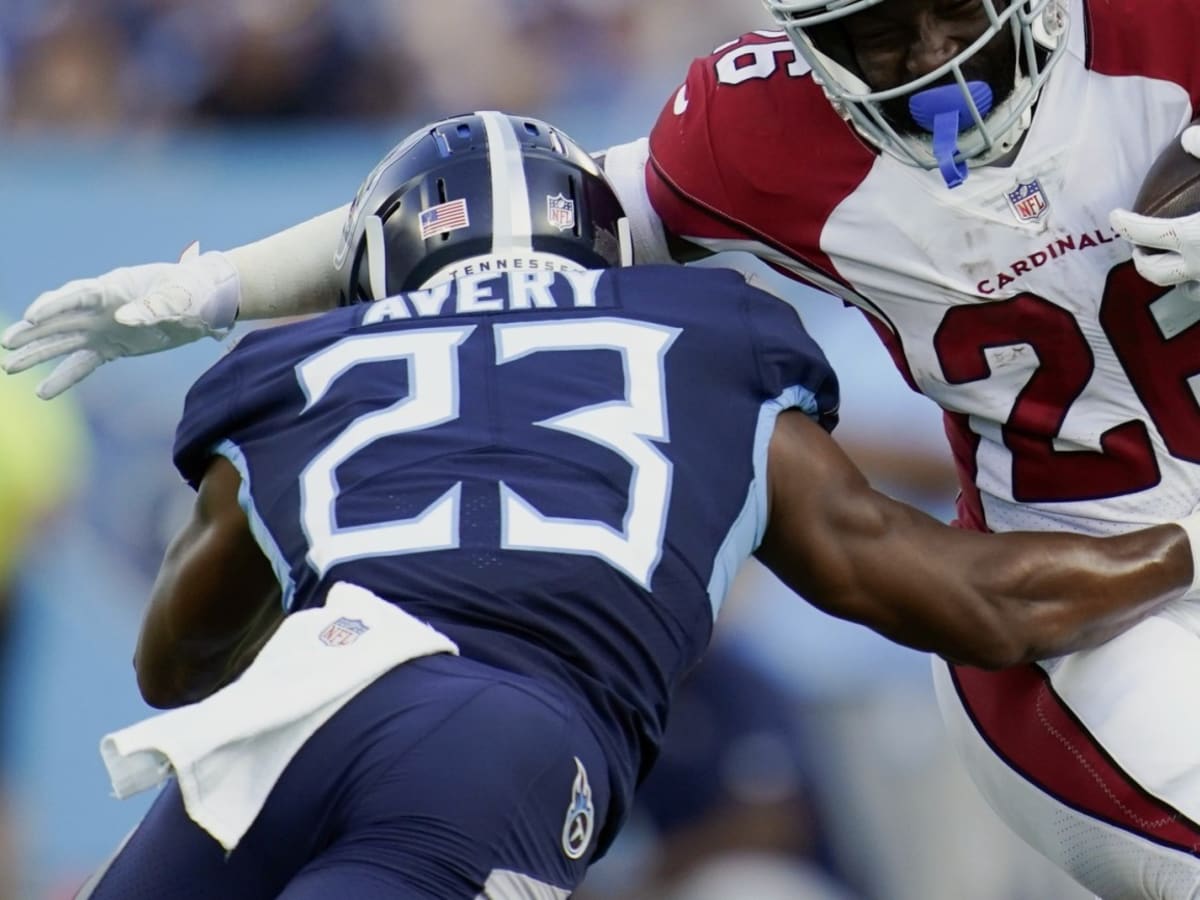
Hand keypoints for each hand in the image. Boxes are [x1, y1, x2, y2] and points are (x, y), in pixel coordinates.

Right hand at [1, 245, 239, 398]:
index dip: (53, 305)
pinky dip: (64, 376)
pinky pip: (83, 364)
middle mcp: (102, 307)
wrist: (208, 302)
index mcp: (114, 287)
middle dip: (33, 331)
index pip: (76, 295)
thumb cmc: (193, 291)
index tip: (31, 317)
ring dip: (37, 353)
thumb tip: (124, 318)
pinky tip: (43, 392)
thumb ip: (153, 307)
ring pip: (64, 341)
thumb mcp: (178, 297)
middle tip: (8, 343)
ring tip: (9, 368)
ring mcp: (104, 328)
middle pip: (60, 319)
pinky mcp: (112, 347)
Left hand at [1110, 125, 1199, 290]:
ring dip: (1168, 271)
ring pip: (1180, 284)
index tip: (1113, 216)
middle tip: (1136, 245)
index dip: (1124, 224)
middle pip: (1155, 272)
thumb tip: (1187, 136)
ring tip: (1168, 254)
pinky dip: (1198, 275)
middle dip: (1141, 260)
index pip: (1144, 232)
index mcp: (1195, 237)